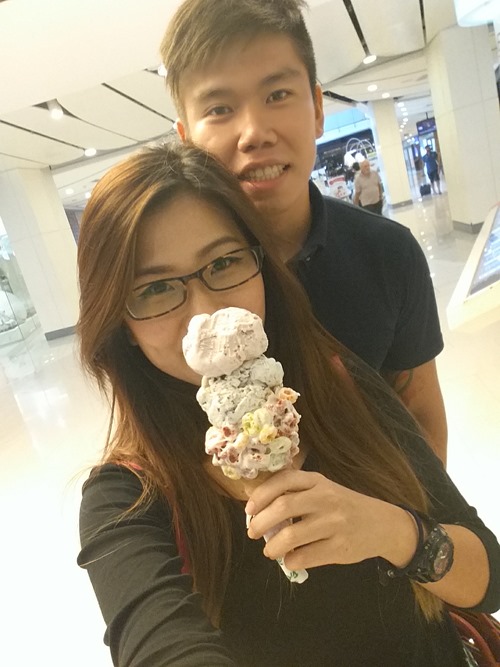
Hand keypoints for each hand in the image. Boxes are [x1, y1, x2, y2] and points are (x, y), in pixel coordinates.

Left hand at [245, 470, 416, 571]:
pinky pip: (306, 557)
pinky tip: (290, 559)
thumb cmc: (343, 505)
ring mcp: (334, 523)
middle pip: (283, 506)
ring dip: (273, 546)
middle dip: (260, 522)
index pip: (283, 480)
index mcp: (318, 481)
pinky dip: (291, 560)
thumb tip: (252, 497)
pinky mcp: (340, 548)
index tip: (249, 509)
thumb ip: (293, 491)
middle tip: (252, 532)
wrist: (382, 524)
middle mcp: (326, 498)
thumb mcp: (321, 489)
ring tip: (269, 550)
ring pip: (292, 535)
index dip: (261, 494)